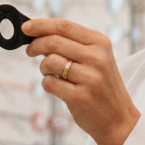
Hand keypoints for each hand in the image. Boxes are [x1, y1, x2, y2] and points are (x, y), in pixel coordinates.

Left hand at [22, 17, 139, 144]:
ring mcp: (90, 78)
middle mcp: (97, 58)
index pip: (64, 26)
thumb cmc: (100, 86)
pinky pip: (49, 83)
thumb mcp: (96, 59)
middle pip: (53, 42)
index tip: (25, 27)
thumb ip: (71, 45)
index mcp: (100, 43)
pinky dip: (47, 84)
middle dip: (35, 45)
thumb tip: (36, 34)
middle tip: (30, 51)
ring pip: (49, 62)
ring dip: (43, 68)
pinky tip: (58, 88)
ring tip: (51, 74)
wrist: (118, 119)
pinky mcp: (79, 97)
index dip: (41, 25)